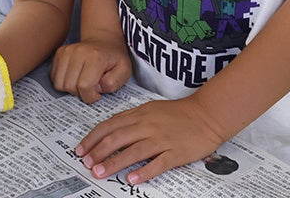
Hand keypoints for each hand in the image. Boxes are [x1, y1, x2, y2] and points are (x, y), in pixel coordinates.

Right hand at [51, 36, 132, 103]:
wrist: (104, 39)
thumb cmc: (114, 58)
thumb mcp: (124, 71)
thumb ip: (113, 83)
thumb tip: (96, 88)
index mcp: (95, 57)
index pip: (85, 86)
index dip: (91, 96)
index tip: (98, 92)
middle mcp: (78, 52)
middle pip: (69, 86)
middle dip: (81, 93)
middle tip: (91, 86)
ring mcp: (66, 51)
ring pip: (59, 84)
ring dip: (70, 88)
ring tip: (82, 82)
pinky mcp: (59, 53)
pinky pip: (54, 77)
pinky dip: (63, 82)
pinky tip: (74, 77)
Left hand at [76, 97, 225, 185]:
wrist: (207, 114)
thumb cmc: (178, 113)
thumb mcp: (150, 109)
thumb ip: (131, 119)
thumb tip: (110, 131)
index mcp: (140, 114)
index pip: (110, 125)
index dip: (93, 138)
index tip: (82, 149)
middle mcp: (148, 125)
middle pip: (117, 138)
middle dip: (99, 151)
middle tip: (86, 163)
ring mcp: (162, 139)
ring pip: (133, 151)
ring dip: (115, 162)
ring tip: (100, 172)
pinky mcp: (176, 152)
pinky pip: (158, 163)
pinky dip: (144, 171)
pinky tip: (132, 179)